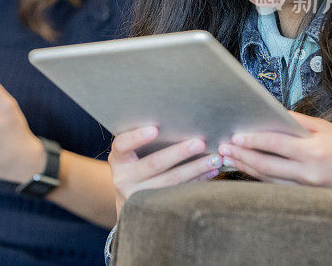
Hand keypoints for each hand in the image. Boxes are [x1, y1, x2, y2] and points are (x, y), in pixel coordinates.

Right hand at [108, 127, 222, 217]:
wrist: (130, 201)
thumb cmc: (136, 166)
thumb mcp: (131, 155)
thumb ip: (143, 142)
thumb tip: (181, 122)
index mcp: (118, 159)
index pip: (123, 144)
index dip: (137, 137)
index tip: (155, 129)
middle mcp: (124, 178)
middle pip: (154, 164)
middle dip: (179, 152)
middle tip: (200, 143)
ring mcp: (138, 196)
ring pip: (170, 181)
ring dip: (195, 169)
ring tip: (214, 159)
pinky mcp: (154, 208)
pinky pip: (179, 193)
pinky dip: (197, 181)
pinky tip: (211, 172)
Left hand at [217, 112, 331, 189]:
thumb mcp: (328, 128)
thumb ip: (298, 122)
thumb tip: (272, 114)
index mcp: (314, 151)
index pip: (275, 145)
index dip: (252, 141)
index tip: (235, 137)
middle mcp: (308, 172)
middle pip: (266, 165)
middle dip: (241, 156)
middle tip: (223, 149)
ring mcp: (307, 188)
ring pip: (268, 179)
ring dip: (246, 168)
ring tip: (229, 159)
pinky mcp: (307, 196)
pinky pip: (278, 186)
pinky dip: (261, 178)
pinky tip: (249, 169)